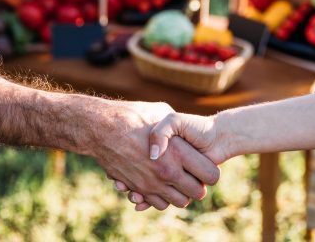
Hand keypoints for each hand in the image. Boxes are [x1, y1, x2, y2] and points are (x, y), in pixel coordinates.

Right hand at [82, 101, 219, 210]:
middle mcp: (168, 172)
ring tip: (177, 180)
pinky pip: (158, 204)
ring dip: (181, 193)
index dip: (211, 171)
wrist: (103, 129)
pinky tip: (161, 184)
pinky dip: (162, 198)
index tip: (205, 165)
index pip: (211, 175)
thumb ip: (177, 126)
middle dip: (198, 186)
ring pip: (179, 202)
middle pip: (197, 193)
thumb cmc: (133, 117)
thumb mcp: (162, 112)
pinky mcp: (139, 188)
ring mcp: (152, 183)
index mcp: (179, 152)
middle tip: (193, 174)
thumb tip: (184, 132)